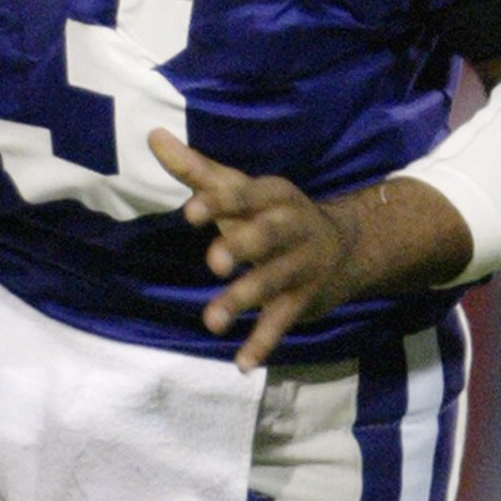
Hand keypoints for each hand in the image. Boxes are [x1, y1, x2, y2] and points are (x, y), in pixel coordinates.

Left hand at [149, 129, 469, 370]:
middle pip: (269, 235)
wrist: (347, 246)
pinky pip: (282, 322)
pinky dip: (263, 343)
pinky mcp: (304, 300)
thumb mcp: (241, 189)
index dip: (219, 202)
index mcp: (273, 195)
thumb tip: (153, 135)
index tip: (190, 214)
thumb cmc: (273, 214)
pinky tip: (242, 364)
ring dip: (243, 300)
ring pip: (273, 281)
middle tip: (214, 263)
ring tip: (211, 321)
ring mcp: (300, 266)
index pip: (246, 195)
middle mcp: (292, 227)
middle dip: (243, 246)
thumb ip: (195, 169)